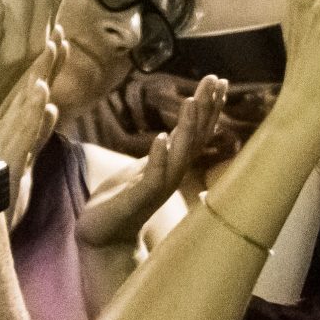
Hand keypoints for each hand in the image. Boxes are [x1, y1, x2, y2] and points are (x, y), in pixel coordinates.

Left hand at [78, 75, 225, 249]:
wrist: (102, 238)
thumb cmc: (120, 203)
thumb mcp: (142, 171)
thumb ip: (159, 155)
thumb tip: (170, 136)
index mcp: (171, 165)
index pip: (196, 132)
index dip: (208, 107)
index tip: (217, 80)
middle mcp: (171, 175)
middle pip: (195, 138)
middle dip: (206, 109)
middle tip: (215, 81)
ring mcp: (156, 188)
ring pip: (179, 155)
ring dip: (186, 129)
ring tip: (192, 101)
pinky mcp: (137, 200)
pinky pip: (153, 178)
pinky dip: (159, 158)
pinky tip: (162, 139)